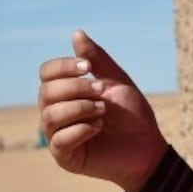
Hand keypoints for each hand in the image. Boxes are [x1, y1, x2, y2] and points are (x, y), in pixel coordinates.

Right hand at [37, 30, 167, 191]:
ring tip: (102, 110)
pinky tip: (98, 127)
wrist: (147, 147)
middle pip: (45, 92)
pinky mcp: (65, 157)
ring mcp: (58, 135)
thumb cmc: (131, 115)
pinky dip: (80, 129)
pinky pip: (59, 140)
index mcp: (65, 92)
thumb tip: (76, 33)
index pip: (46, 73)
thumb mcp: (115, 81)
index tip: (87, 68)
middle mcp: (56, 112)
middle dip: (76, 88)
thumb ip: (96, 59)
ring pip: (50, 115)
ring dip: (79, 108)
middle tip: (101, 91)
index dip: (63, 67)